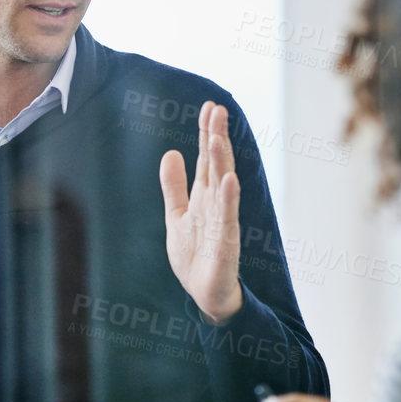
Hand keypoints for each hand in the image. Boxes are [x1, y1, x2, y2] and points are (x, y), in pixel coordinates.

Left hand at [159, 101, 242, 322]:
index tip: (209, 107)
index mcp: (204, 196)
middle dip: (216, 137)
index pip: (206, 158)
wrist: (205, 294)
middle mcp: (215, 203)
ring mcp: (222, 221)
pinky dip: (228, 198)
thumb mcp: (176, 215)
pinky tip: (229, 179)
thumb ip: (174, 186)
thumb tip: (171, 153)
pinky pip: (227, 216)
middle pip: (216, 164)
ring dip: (221, 161)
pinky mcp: (226, 241)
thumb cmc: (195, 256)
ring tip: (217, 136)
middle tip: (217, 109)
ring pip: (223, 185)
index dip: (206, 133)